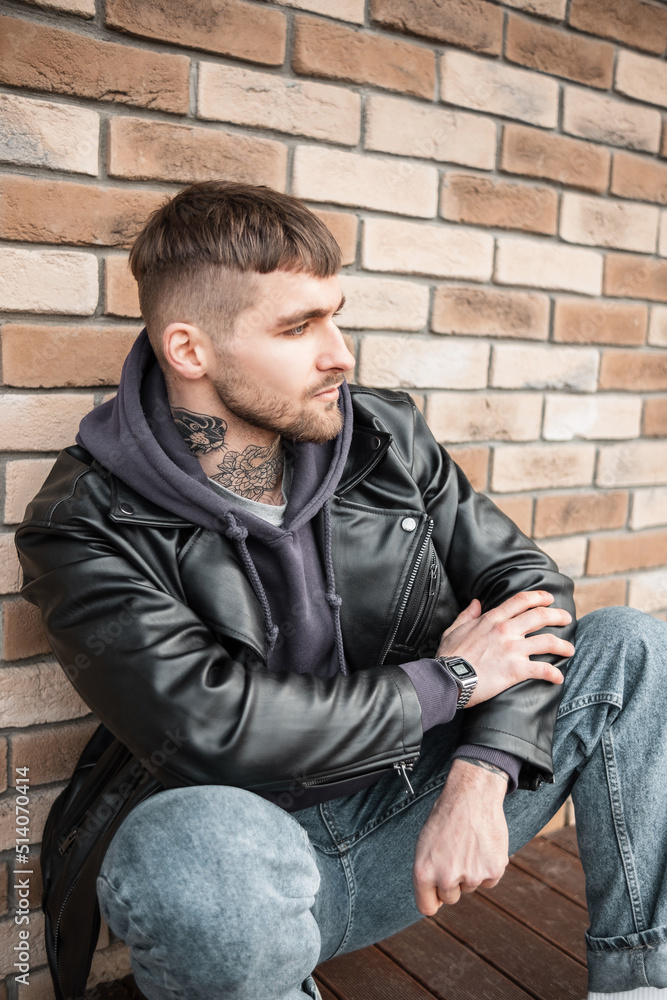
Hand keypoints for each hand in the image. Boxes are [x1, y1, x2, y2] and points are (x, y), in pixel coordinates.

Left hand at [413, 758, 508, 914]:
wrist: (472, 795)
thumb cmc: (446, 817)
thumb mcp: (425, 843)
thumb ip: (428, 872)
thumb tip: (436, 897)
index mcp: (424, 871)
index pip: (427, 907)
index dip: (433, 901)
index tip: (437, 896)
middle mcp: (446, 878)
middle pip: (450, 898)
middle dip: (453, 882)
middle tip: (456, 855)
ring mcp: (471, 876)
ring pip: (470, 886)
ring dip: (471, 871)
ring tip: (469, 843)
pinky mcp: (492, 871)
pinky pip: (489, 880)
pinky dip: (487, 866)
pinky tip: (483, 845)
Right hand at [436, 590, 573, 707]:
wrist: (447, 678)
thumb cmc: (448, 656)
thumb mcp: (454, 629)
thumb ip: (467, 615)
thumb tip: (476, 603)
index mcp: (492, 619)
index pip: (520, 601)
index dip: (538, 597)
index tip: (548, 598)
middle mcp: (505, 630)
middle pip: (539, 616)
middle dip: (557, 615)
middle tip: (567, 618)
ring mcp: (512, 649)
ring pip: (547, 641)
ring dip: (563, 645)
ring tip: (570, 649)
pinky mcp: (516, 670)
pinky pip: (542, 669)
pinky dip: (554, 674)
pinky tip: (558, 678)